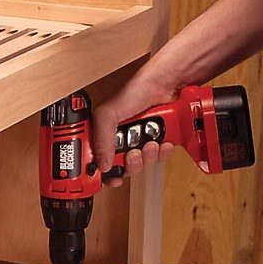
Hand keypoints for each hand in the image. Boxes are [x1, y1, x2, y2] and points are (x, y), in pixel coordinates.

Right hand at [93, 58, 182, 185]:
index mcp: (103, 133)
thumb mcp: (107, 114)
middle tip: (131, 154)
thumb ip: (101, 140)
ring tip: (149, 144)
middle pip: (120, 167)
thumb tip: (102, 164)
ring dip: (147, 157)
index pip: (95, 160)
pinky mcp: (159, 141)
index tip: (99, 179)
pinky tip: (162, 142)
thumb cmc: (136, 90)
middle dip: (128, 164)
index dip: (97, 173)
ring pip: (141, 164)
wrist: (167, 84)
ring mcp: (140, 141)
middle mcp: (120, 139)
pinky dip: (162, 153)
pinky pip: (159, 158)